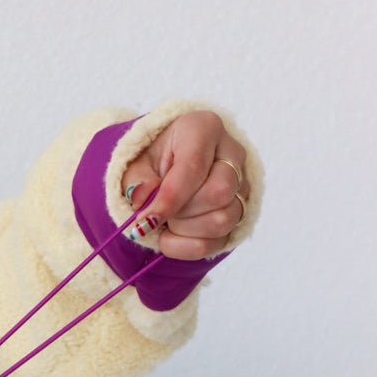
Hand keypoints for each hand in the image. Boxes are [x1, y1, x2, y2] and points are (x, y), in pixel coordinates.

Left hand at [121, 111, 250, 260]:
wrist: (169, 171)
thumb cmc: (152, 164)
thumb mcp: (135, 167)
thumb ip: (136, 182)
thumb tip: (142, 199)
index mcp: (204, 129)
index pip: (193, 168)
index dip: (168, 201)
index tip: (144, 221)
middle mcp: (231, 153)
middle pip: (219, 193)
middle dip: (182, 214)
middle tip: (160, 214)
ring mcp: (241, 183)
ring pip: (224, 220)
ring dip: (186, 231)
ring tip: (169, 221)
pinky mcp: (241, 212)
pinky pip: (220, 241)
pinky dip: (190, 247)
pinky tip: (176, 235)